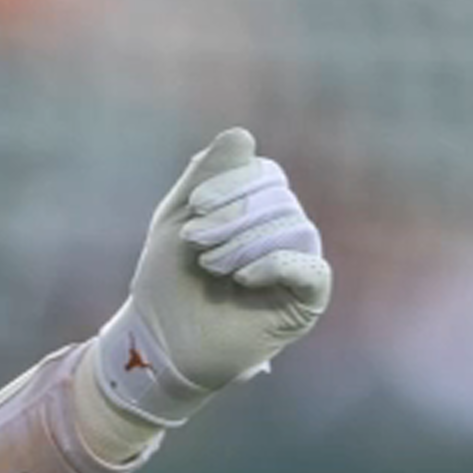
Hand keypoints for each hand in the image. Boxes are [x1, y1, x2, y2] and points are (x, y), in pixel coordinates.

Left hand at [92, 128, 331, 425]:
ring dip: (244, 242)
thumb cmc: (167, 279)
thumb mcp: (178, 215)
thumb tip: (242, 133)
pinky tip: (243, 277)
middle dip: (233, 215)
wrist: (160, 339)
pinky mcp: (304, 303)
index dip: (231, 184)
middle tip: (195, 244)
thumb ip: (206, 172)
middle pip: (280, 199)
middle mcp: (282, 233)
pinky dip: (277, 264)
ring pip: (295, 229)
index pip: (265, 172)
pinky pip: (312, 270)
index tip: (193, 209)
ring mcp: (296, 267)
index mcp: (255, 210)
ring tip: (211, 266)